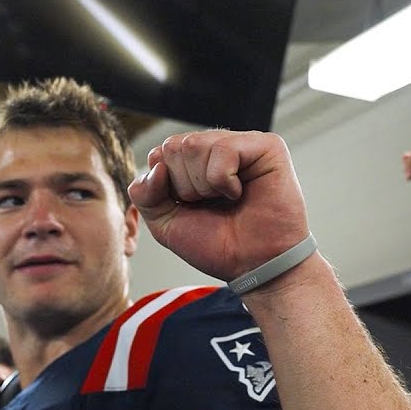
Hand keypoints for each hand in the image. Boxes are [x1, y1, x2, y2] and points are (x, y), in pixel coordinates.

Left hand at [127, 130, 309, 281]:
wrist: (253, 266)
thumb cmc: (217, 245)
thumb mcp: (165, 224)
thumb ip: (145, 194)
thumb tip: (157, 165)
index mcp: (193, 162)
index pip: (159, 154)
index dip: (166, 187)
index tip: (191, 208)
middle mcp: (216, 147)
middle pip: (174, 146)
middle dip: (185, 186)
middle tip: (211, 205)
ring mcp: (240, 144)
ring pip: (194, 145)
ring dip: (204, 185)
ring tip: (227, 200)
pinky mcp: (265, 145)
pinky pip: (223, 149)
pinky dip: (223, 180)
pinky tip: (239, 193)